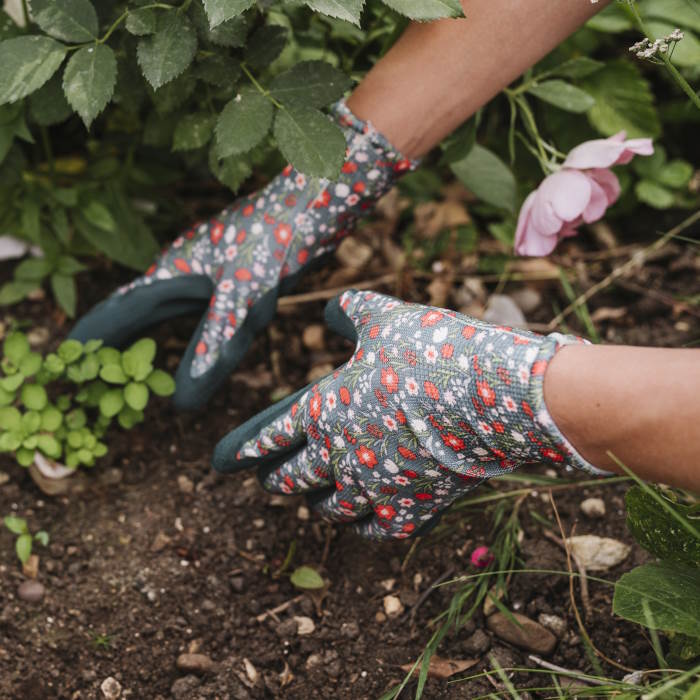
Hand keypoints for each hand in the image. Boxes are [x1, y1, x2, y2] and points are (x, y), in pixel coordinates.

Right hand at [70, 101, 415, 409]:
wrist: (312, 203)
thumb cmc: (274, 240)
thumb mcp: (241, 299)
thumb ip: (210, 348)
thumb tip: (181, 402)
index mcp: (172, 271)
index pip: (120, 310)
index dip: (95, 336)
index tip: (69, 357)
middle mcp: (182, 270)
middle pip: (136, 309)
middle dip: (113, 339)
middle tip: (90, 369)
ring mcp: (205, 270)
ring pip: (165, 309)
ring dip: (145, 333)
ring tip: (127, 360)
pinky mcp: (230, 274)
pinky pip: (194, 308)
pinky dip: (182, 329)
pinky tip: (190, 338)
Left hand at [213, 290, 597, 539]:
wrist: (491, 396)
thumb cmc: (432, 350)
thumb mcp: (385, 317)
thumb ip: (350, 311)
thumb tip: (332, 311)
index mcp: (323, 411)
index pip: (270, 437)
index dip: (246, 448)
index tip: (225, 460)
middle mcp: (338, 456)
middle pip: (292, 479)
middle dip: (276, 479)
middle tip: (270, 480)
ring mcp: (373, 489)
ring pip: (329, 509)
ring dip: (318, 504)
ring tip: (316, 500)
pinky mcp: (410, 511)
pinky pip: (374, 531)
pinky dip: (364, 526)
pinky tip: (365, 520)